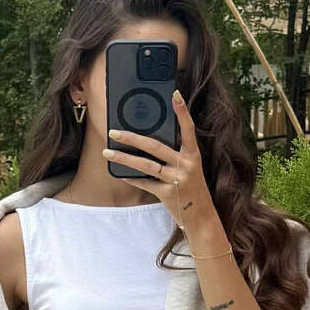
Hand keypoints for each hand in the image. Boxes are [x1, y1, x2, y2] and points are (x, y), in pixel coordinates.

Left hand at [103, 89, 217, 238]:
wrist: (200, 215)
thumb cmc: (192, 187)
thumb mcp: (190, 166)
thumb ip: (176, 153)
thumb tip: (149, 139)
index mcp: (193, 154)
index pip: (188, 128)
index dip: (182, 111)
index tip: (175, 94)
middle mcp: (186, 164)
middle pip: (155, 146)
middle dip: (132, 138)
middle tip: (114, 132)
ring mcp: (176, 179)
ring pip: (145, 165)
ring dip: (124, 158)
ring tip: (108, 152)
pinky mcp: (167, 194)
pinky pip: (145, 183)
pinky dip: (133, 179)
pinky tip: (121, 174)